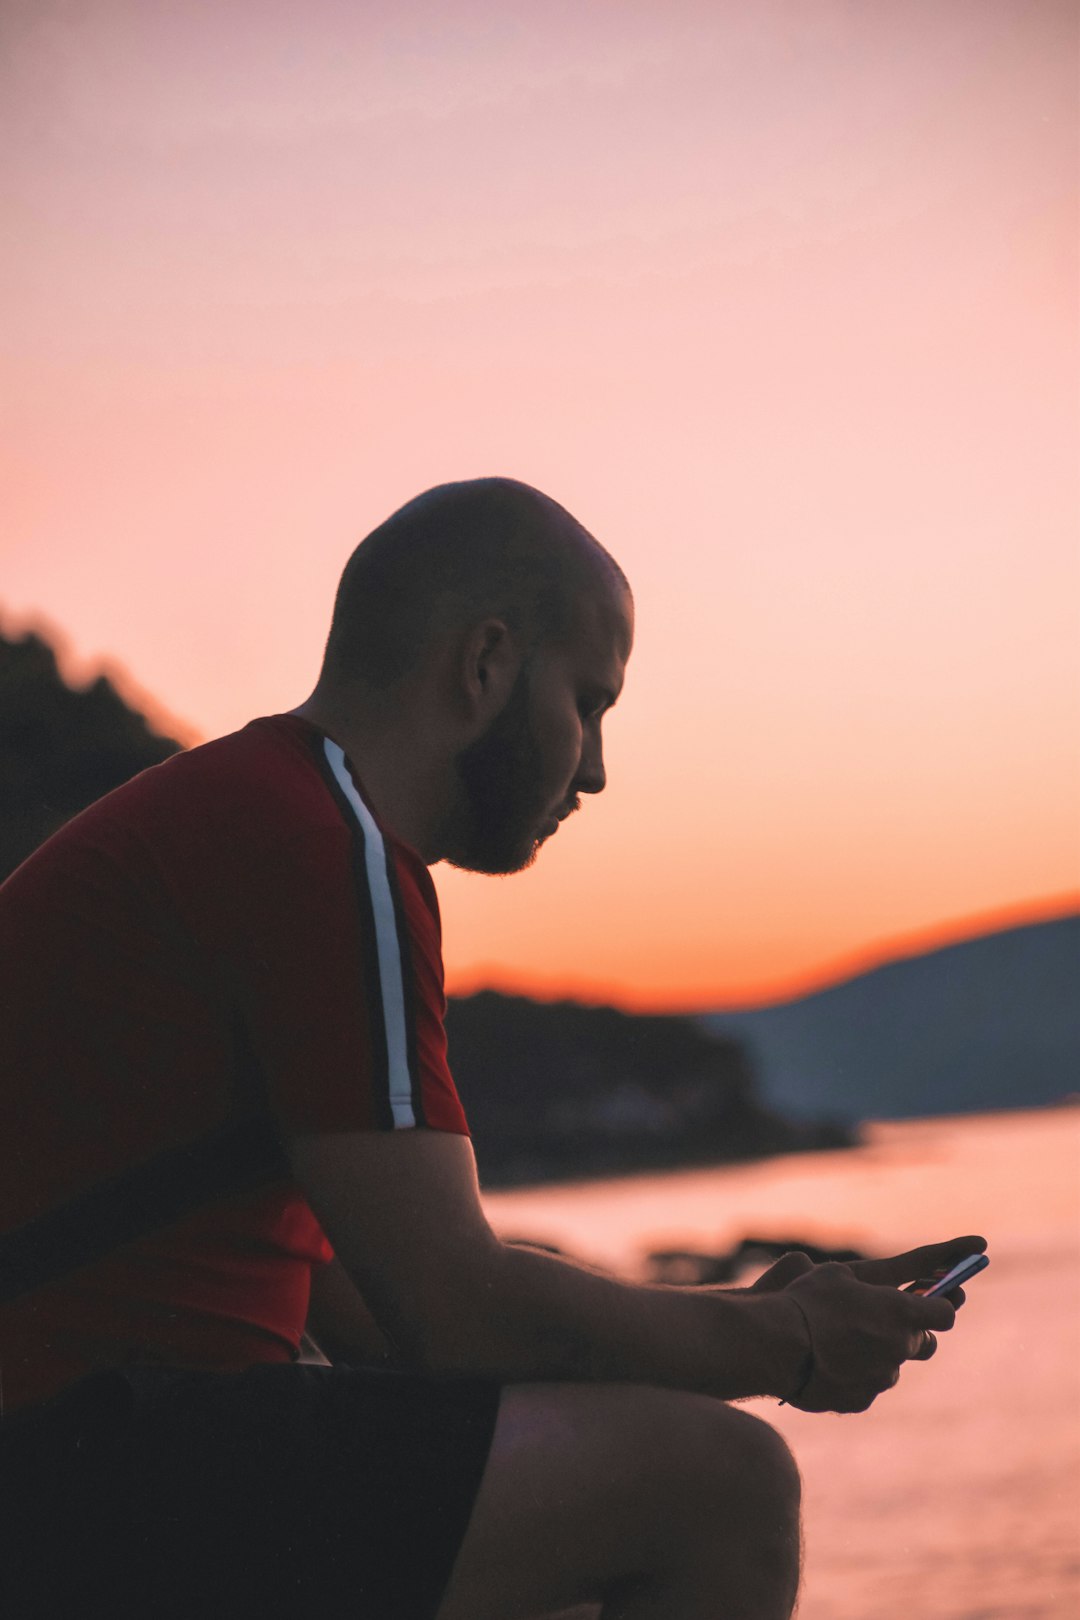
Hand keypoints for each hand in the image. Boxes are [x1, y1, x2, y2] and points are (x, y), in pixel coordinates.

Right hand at [757, 1235, 985, 1412]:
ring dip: (880, 1355)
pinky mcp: (861, 1400)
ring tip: (845, 1343)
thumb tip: (877, 1289)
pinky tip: (828, 1364)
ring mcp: (882, 1377)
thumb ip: (870, 1285)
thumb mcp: (838, 1274)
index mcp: (901, 1312)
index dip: (939, 1306)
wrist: (777, 1346)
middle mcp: (899, 1347)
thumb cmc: (808, 1301)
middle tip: (885, 1323)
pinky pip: (867, 1387)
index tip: (930, 1302)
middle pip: (926, 1343)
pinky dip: (855, 1376)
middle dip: (911, 1333)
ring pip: (893, 1366)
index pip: (945, 1313)